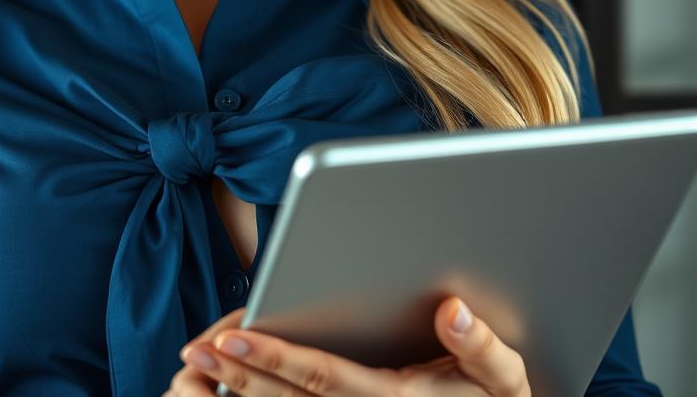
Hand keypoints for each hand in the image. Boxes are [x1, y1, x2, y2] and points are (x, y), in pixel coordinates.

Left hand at [163, 295, 530, 395]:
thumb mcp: (504, 379)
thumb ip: (480, 346)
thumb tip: (452, 309)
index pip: (320, 374)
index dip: (274, 353)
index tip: (233, 335)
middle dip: (238, 372)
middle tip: (192, 351)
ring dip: (238, 389)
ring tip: (199, 366)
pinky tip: (234, 388)